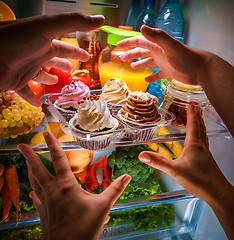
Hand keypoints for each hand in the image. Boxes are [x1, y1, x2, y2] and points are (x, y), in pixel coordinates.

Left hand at [0, 13, 104, 106]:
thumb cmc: (20, 39)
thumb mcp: (49, 27)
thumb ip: (74, 22)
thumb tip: (100, 19)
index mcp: (45, 42)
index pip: (65, 47)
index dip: (77, 52)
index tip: (87, 56)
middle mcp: (36, 55)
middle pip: (53, 60)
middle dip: (64, 64)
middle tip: (72, 70)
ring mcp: (26, 68)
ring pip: (41, 75)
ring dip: (49, 79)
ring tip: (56, 83)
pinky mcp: (17, 82)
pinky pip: (27, 92)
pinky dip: (34, 98)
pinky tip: (40, 104)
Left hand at [18, 132, 130, 239]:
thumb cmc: (85, 229)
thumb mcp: (103, 206)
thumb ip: (115, 189)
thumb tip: (128, 176)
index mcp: (66, 186)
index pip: (58, 159)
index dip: (52, 144)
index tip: (46, 133)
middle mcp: (52, 191)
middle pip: (37, 168)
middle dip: (28, 155)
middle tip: (20, 145)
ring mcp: (45, 202)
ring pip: (34, 181)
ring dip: (29, 169)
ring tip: (26, 161)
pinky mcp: (42, 212)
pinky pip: (36, 197)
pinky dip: (33, 190)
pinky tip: (31, 191)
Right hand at [117, 25, 210, 84]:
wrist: (200, 70)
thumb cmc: (186, 58)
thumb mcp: (170, 46)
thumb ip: (157, 37)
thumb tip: (141, 28)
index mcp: (157, 45)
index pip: (139, 41)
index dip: (128, 43)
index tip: (118, 46)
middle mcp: (159, 52)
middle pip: (142, 51)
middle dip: (131, 54)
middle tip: (121, 58)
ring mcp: (164, 62)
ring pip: (148, 62)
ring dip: (140, 64)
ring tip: (132, 67)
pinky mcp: (168, 72)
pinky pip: (157, 74)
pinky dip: (151, 77)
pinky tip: (146, 80)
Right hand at [138, 105, 233, 238]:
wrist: (218, 193)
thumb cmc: (199, 181)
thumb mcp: (175, 170)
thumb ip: (158, 162)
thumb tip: (142, 155)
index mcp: (195, 145)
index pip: (193, 125)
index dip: (191, 114)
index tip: (191, 104)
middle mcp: (202, 146)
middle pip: (200, 127)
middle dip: (197, 116)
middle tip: (195, 107)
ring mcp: (206, 153)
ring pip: (203, 134)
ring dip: (200, 124)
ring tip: (198, 119)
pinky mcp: (207, 160)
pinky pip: (204, 142)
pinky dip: (201, 135)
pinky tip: (199, 141)